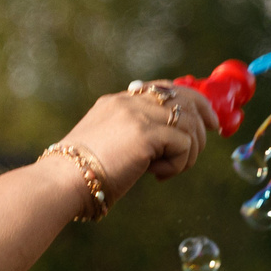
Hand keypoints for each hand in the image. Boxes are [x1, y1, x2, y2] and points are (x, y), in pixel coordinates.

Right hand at [54, 80, 210, 204]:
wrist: (62, 181)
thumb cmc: (81, 174)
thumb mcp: (109, 145)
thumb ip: (135, 136)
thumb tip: (167, 145)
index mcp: (118, 101)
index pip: (164, 89)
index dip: (190, 102)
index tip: (207, 120)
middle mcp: (129, 101)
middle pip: (185, 97)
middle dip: (204, 120)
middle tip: (205, 142)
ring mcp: (138, 114)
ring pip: (189, 123)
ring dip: (189, 152)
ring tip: (169, 170)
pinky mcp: (146, 133)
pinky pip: (185, 145)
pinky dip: (179, 164)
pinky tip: (157, 175)